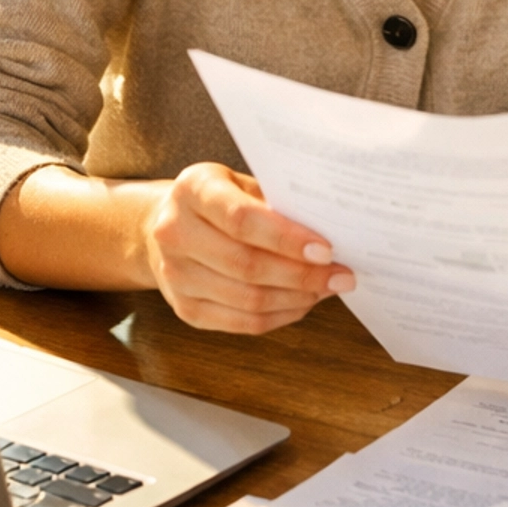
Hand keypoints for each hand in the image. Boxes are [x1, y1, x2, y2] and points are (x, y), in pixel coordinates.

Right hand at [142, 163, 355, 333]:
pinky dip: (280, 315)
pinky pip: (242, 323)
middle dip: (302, 274)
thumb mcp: (242, 183)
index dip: (287, 239)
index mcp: (192, 190)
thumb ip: (276, 202)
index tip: (326, 249)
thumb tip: (331, 229)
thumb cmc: (220, 200)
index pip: (241, 220)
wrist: (166, 225)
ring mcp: (175, 275)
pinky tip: (303, 302)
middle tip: (341, 275)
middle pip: (246, 265)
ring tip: (327, 288)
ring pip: (247, 299)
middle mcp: (174, 233)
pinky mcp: (185, 308)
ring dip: (296, 298)